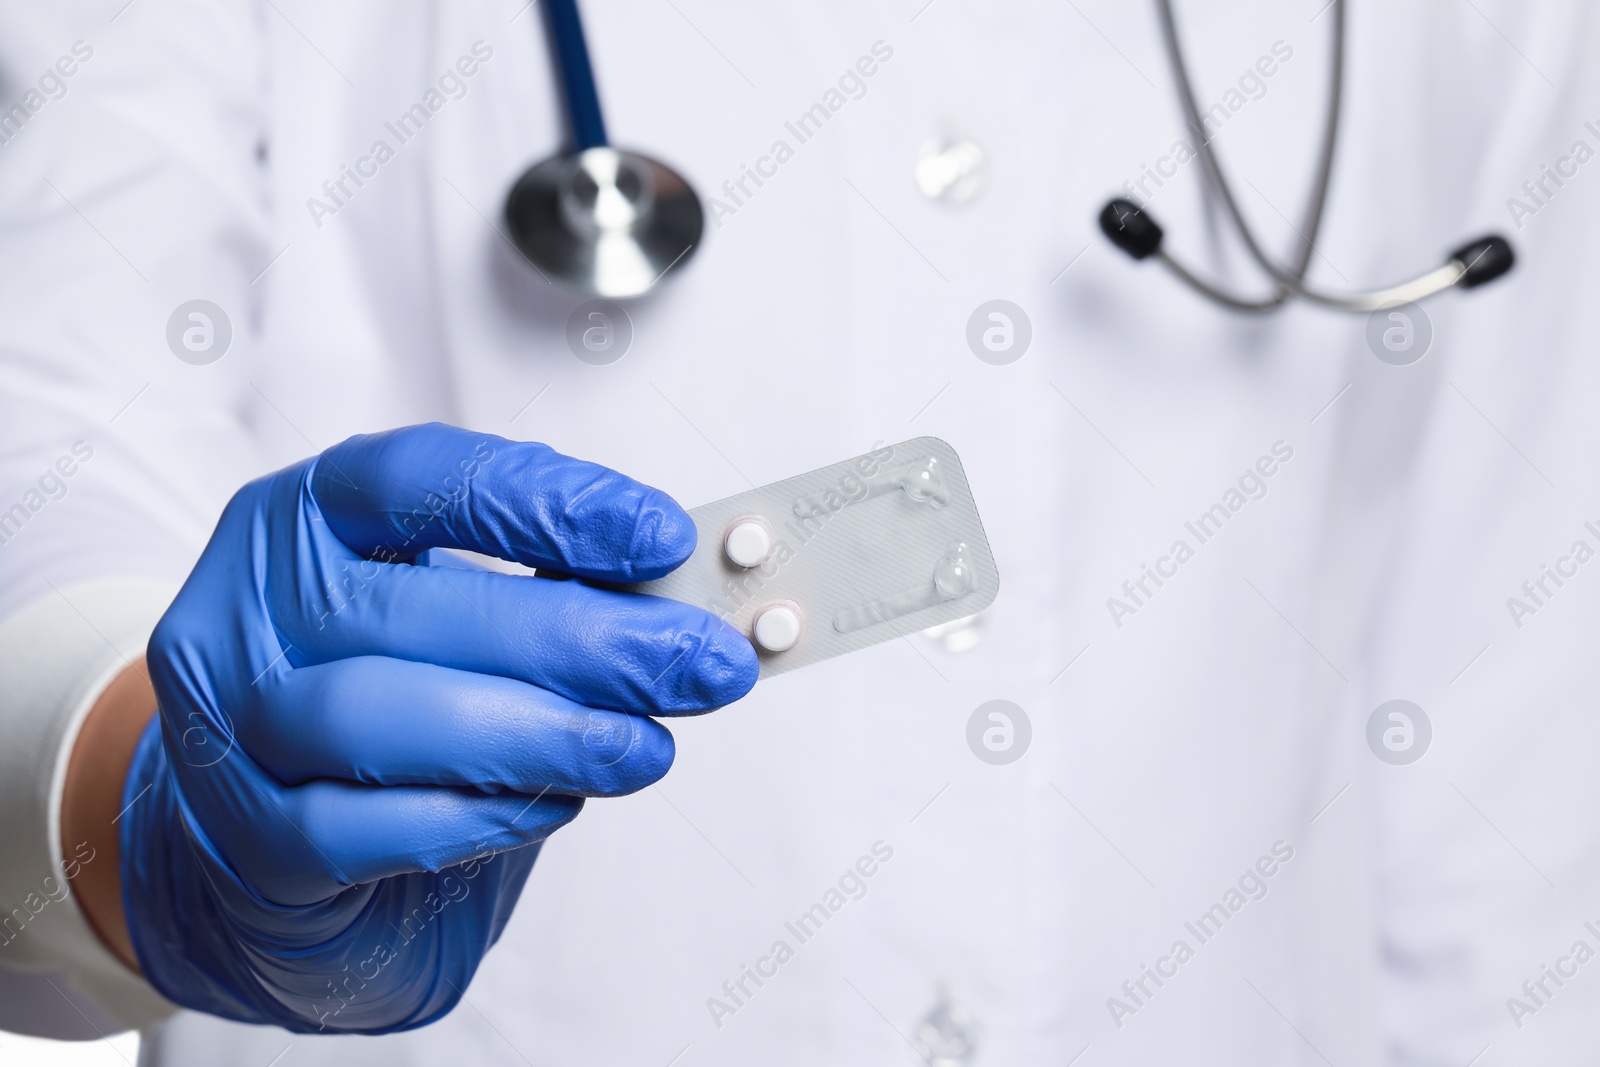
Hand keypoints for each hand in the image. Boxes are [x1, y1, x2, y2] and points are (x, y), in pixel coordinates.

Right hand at [121, 423, 755, 1032]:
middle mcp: (249, 604)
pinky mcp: (249, 838)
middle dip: (584, 636)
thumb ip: (555, 594)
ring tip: (645, 749)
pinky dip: (480, 815)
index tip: (664, 537)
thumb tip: (686, 603)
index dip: (545, 500)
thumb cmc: (399, 696)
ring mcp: (232, 724)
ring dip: (539, 733)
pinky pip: (365, 828)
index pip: (418, 477)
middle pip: (413, 605)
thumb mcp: (464, 615)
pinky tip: (560, 804)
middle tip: (702, 662)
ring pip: (377, 715)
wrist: (283, 833)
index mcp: (305, 515)